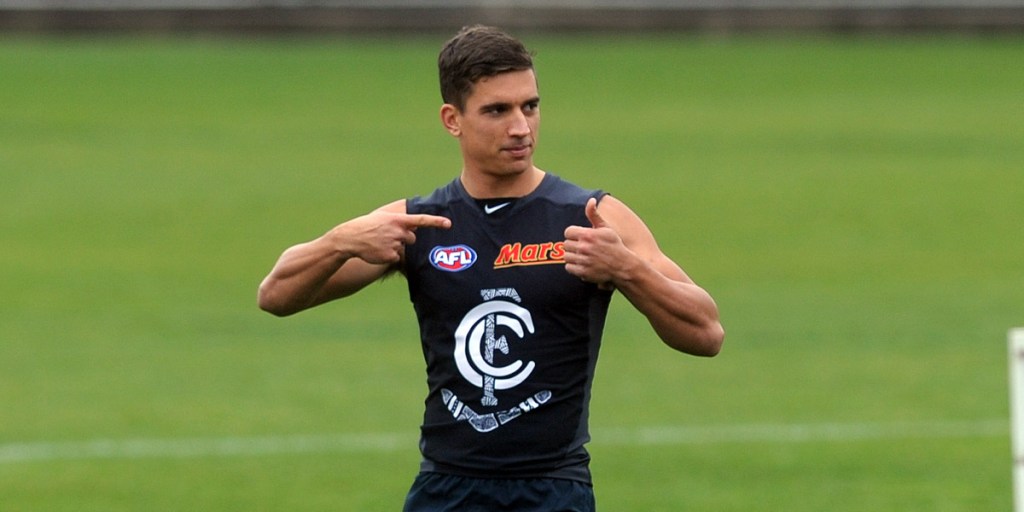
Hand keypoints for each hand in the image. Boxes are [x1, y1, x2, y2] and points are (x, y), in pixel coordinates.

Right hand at [335, 210, 450, 264]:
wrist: (350, 238)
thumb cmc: (367, 226)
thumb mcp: (383, 217)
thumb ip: (400, 221)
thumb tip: (415, 225)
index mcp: (397, 220)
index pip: (421, 220)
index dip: (436, 222)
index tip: (448, 224)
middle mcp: (398, 231)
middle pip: (412, 238)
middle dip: (404, 239)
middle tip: (388, 237)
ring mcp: (394, 244)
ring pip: (403, 249)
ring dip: (394, 247)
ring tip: (380, 243)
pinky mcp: (390, 256)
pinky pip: (396, 258)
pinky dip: (388, 256)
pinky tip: (378, 251)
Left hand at [563, 198, 625, 288]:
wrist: (622, 266)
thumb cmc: (614, 245)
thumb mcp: (605, 228)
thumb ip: (594, 214)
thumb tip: (591, 200)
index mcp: (588, 235)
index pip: (568, 232)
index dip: (573, 234)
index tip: (579, 237)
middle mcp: (584, 247)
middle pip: (566, 244)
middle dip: (573, 245)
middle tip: (582, 247)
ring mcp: (583, 260)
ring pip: (566, 256)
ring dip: (572, 256)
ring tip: (582, 256)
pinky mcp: (583, 272)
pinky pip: (568, 267)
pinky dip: (573, 267)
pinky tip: (582, 264)